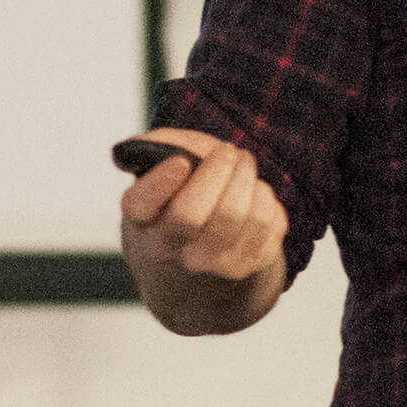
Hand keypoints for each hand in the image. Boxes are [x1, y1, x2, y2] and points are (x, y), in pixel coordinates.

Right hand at [117, 128, 288, 286]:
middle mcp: (171, 249)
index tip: (180, 162)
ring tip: (243, 163)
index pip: (140, 207)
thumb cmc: (185, 188)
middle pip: (189, 213)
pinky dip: (265, 196)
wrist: (214, 236)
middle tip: (227, 149)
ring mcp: (211, 262)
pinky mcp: (249, 263)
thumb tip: (145, 143)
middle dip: (216, 169)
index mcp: (142, 219)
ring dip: (245, 175)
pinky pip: (266, 221)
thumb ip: (154, 146)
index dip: (159, 184)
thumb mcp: (164, 164)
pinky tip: (254, 193)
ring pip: (235, 213)